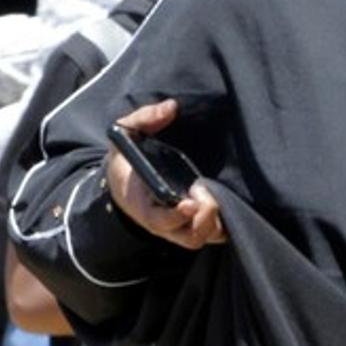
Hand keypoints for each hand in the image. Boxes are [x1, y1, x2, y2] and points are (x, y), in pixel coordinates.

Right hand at [104, 99, 227, 251]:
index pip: (159, 222)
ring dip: (214, 221)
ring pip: (203, 237)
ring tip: (209, 192)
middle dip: (203, 217)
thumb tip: (170, 107)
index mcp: (142, 204)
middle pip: (189, 237)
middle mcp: (162, 222)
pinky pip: (212, 233)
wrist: (124, 182)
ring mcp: (178, 227)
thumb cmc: (126, 159)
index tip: (190, 202)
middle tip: (201, 188)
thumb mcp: (124, 134)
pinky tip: (221, 199)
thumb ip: (144, 118)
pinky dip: (221, 224)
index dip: (176, 216)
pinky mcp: (191, 224)